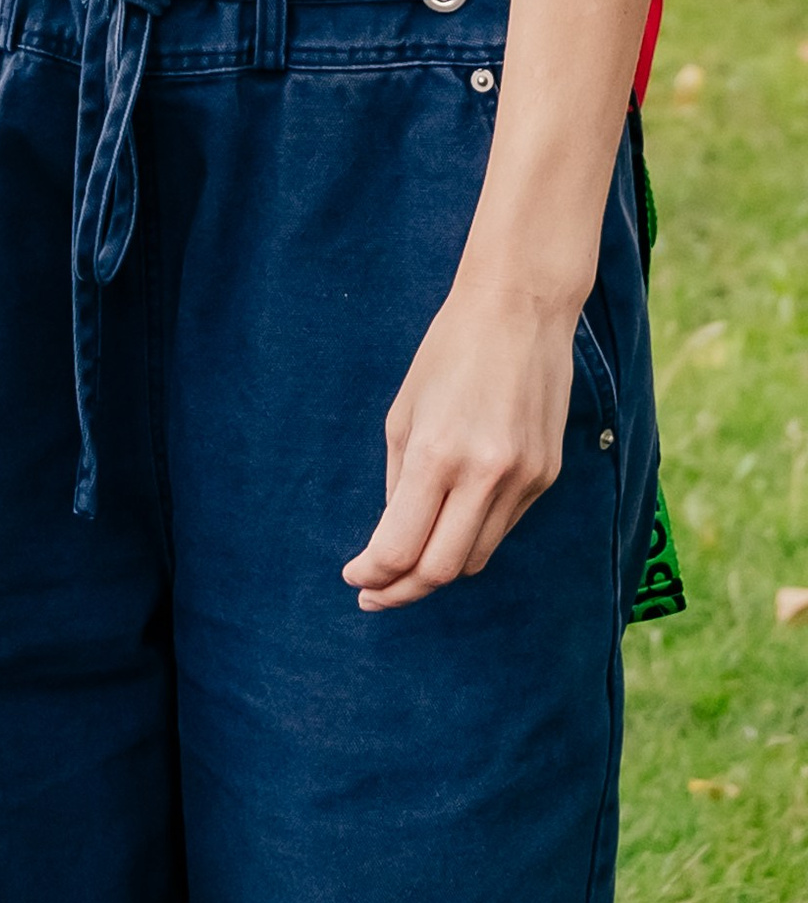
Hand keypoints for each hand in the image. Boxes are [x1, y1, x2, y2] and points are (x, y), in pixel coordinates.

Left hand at [341, 267, 580, 609]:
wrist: (521, 311)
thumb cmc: (449, 353)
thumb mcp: (403, 413)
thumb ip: (398, 481)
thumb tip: (393, 538)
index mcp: (437, 454)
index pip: (401, 548)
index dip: (374, 574)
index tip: (355, 578)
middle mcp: (486, 475)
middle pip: (441, 570)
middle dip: (402, 590)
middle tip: (375, 592)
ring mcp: (524, 479)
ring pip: (476, 557)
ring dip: (438, 568)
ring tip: (406, 564)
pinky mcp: (547, 477)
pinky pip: (502, 527)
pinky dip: (471, 536)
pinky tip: (449, 523)